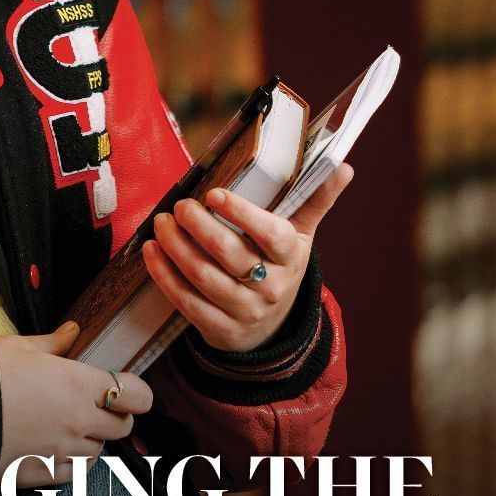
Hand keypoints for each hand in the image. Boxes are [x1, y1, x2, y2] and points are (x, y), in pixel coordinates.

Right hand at [0, 322, 151, 485]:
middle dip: (114, 415)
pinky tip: (56, 448)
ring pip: (99, 450)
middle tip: (93, 405)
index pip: (137, 396)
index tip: (127, 390)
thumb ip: (54, 343)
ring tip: (66, 425)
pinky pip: (76, 473)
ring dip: (90, 438)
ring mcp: (64, 451)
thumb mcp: (20, 347)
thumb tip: (72, 331)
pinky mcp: (46, 473)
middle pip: (122, 426)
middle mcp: (79, 420)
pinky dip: (73, 462)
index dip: (136, 392)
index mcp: (78, 384)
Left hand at [140, 161, 353, 351]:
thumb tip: (344, 166)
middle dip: (199, 226)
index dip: (242, 214)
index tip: (214, 194)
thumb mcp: (300, 234)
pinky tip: (151, 251)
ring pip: (204, 277)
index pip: (270, 234)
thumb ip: (315, 199)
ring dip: (176, 247)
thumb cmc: (279, 264)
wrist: (271, 326)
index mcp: (290, 256)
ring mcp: (244, 310)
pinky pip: (186, 301)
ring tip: (161, 223)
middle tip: (180, 206)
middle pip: (230, 254)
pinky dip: (164, 275)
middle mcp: (271, 285)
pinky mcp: (219, 328)